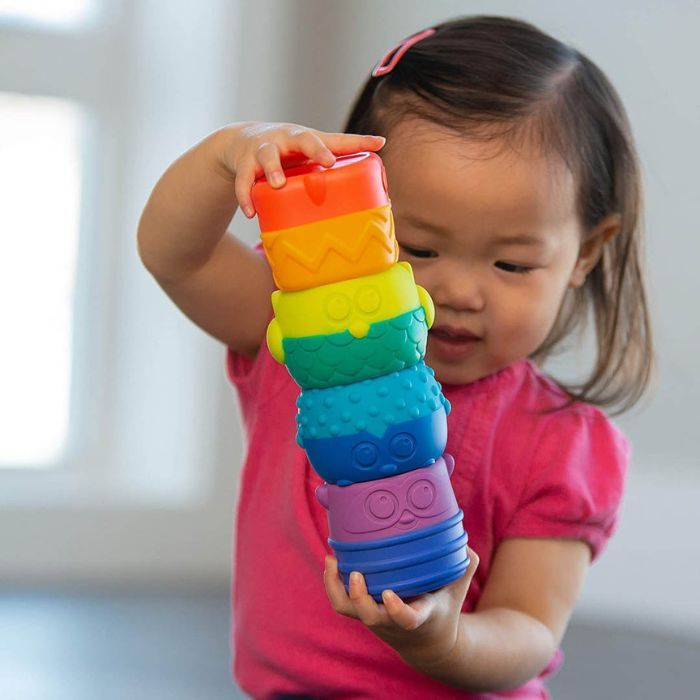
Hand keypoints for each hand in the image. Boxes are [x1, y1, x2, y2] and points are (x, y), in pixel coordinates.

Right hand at [217, 121, 385, 217]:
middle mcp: (287, 138)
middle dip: (316, 149)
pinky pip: (243, 181)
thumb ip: (334, 167)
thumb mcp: (308, 154)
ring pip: (267, 156)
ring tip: (277, 183)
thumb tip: (381, 191)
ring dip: (272, 169)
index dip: (358, 141)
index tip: (378, 143)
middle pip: (303, 138)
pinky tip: (251, 212)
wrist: (241, 140)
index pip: (337, 139)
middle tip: (328, 161)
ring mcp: (263, 149)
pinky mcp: (243, 163)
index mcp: (307, 138)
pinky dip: (245, 196)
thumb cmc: (287, 151)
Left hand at [323, 547, 478, 671]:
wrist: (428, 644)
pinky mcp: (362, 612)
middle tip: (356, 573)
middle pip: (369, 616)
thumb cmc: (444, 608)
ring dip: (337, 588)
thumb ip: (465, 564)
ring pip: (348, 610)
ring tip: (332, 560)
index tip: (390, 595)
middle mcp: (391, 620)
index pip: (405, 619)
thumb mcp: (458, 589)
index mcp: (418, 616)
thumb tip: (463, 539)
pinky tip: (331, 560)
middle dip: (359, 597)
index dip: (396, 610)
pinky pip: (341, 602)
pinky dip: (332, 583)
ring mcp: (374, 617)